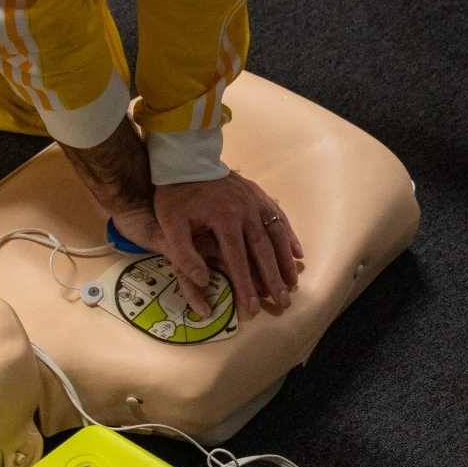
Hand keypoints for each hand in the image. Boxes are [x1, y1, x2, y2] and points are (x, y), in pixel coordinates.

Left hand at [132, 173, 303, 319]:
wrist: (185, 160)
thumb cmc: (176, 195)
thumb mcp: (170, 224)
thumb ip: (185, 254)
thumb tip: (203, 281)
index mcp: (224, 220)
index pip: (238, 260)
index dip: (246, 286)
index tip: (253, 307)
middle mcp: (246, 212)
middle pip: (263, 252)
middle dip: (274, 279)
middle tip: (283, 302)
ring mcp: (255, 201)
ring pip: (276, 236)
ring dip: (285, 261)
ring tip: (293, 283)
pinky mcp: (258, 194)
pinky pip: (278, 217)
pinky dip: (289, 235)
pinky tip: (297, 252)